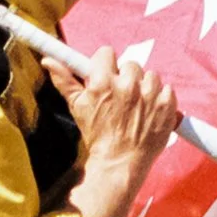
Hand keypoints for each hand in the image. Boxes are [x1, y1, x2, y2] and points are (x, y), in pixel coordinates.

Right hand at [53, 50, 180, 216]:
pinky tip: (150, 111)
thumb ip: (64, 81)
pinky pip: (167, 88)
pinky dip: (160, 98)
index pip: (106, 53)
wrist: (120, 163)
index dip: (105, 65)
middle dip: (125, 78)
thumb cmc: (97, 135)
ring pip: (150, 75)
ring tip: (137, 106)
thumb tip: (49, 61)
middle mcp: (128, 85)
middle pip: (130, 64)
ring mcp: (150, 94)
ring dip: (145, 87)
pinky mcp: (167, 105)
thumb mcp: (77, 107)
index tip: (106, 76)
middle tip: (122, 96)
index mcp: (104, 82)